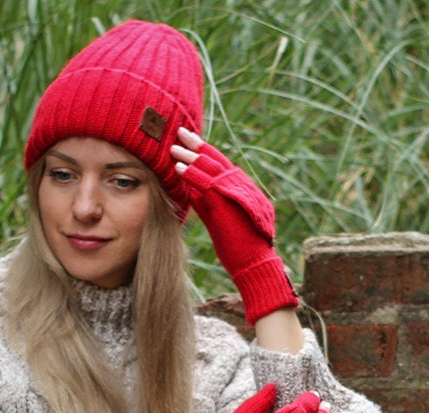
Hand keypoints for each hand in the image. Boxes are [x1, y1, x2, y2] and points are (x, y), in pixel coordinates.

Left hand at [172, 128, 298, 323]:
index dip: (205, 153)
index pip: (221, 167)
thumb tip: (191, 192)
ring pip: (212, 168)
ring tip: (173, 147)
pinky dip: (193, 174)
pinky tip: (179, 167)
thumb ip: (207, 205)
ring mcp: (237, 193)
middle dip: (198, 145)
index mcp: (242, 191)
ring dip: (191, 156)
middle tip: (181, 131)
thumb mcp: (220, 223)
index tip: (190, 142)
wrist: (255, 266)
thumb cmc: (239, 251)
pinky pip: (208, 183)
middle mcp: (242, 187)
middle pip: (217, 160)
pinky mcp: (229, 203)